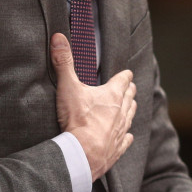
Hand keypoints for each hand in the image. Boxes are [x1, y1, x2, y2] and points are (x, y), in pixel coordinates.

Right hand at [51, 33, 136, 179]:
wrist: (83, 153)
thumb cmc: (78, 119)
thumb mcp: (68, 87)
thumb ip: (63, 62)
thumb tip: (59, 38)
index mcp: (112, 95)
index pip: (122, 80)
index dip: (125, 75)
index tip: (128, 73)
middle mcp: (121, 111)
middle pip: (129, 97)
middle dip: (130, 91)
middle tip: (131, 87)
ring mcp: (120, 131)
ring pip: (130, 116)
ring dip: (131, 109)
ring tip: (132, 105)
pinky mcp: (117, 148)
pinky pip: (126, 140)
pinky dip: (127, 137)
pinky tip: (129, 136)